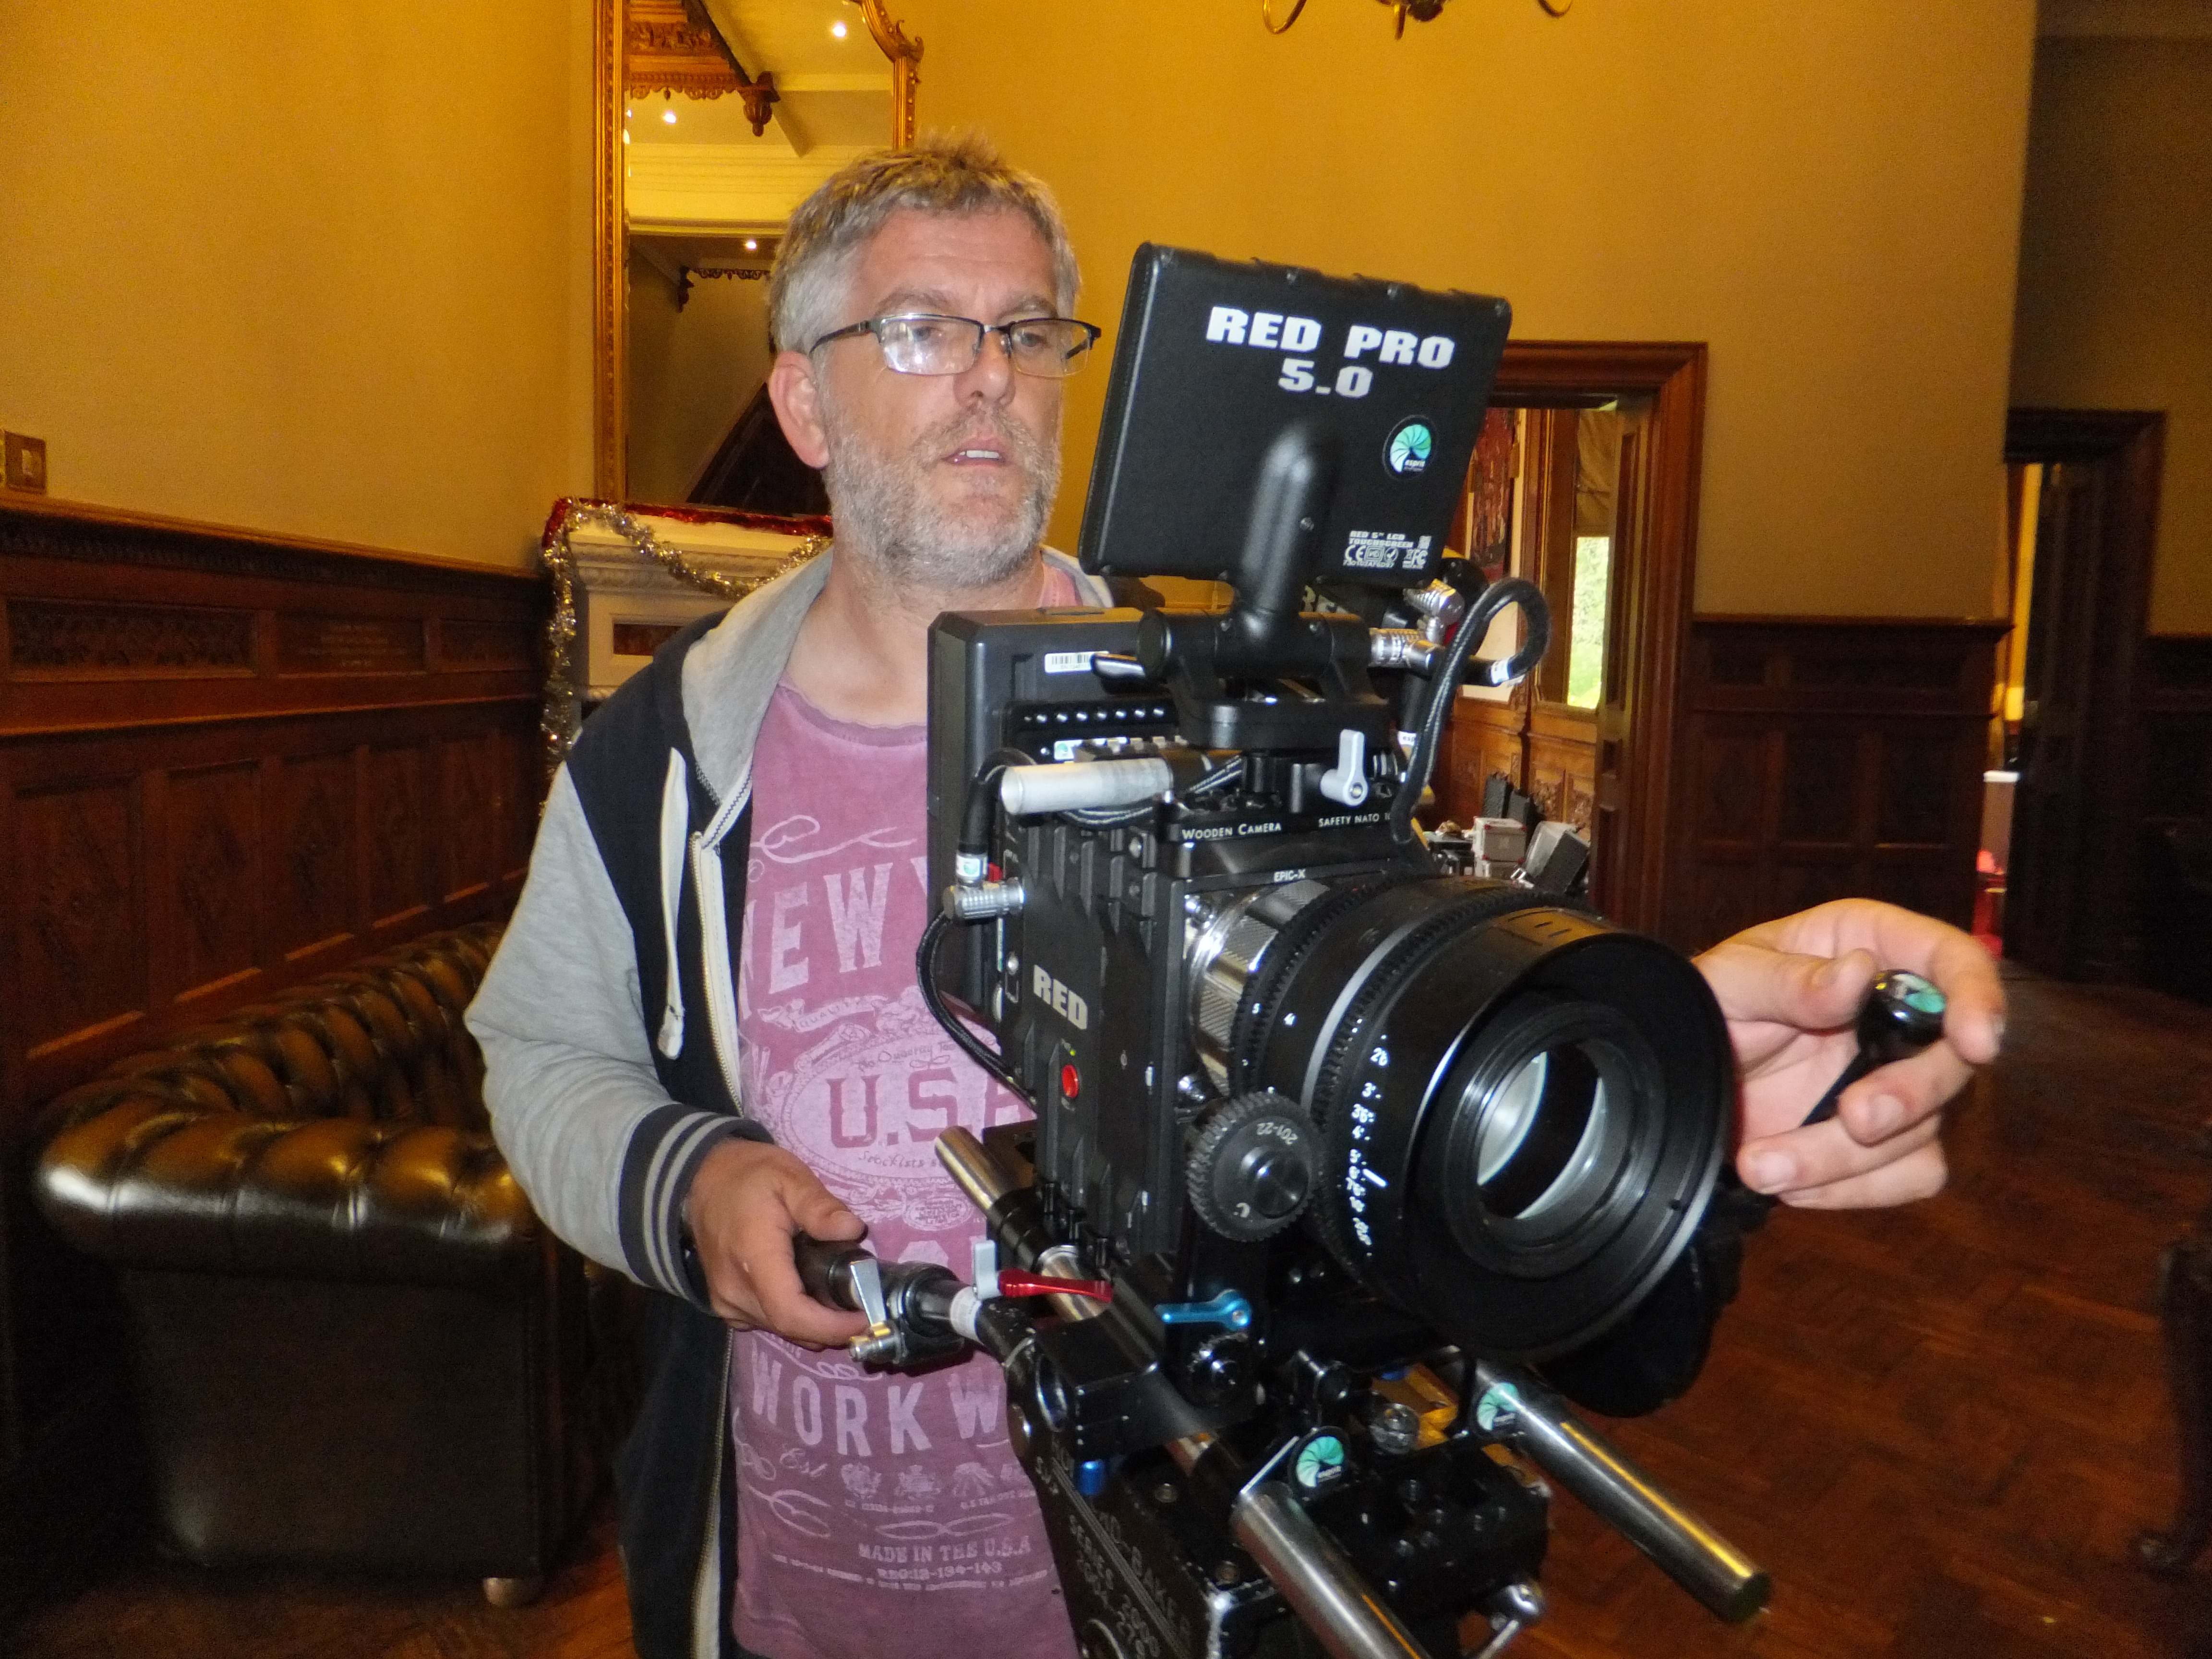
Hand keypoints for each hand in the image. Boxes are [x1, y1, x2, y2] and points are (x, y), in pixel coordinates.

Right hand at [685, 1138, 869, 1347]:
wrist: (704, 1179)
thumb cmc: (750, 1176)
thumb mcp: (790, 1177)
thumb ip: (820, 1206)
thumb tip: (853, 1230)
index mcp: (754, 1258)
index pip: (792, 1313)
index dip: (831, 1325)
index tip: (865, 1316)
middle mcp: (735, 1290)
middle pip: (790, 1327)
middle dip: (831, 1326)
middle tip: (864, 1306)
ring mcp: (726, 1301)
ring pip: (778, 1329)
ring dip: (813, 1324)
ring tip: (843, 1300)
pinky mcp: (724, 1303)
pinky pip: (765, 1322)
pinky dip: (793, 1319)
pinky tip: (811, 1297)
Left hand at [1694, 899, 2004, 1209]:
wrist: (1680, 1076)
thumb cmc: (1707, 1006)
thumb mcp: (1730, 982)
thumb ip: (1790, 980)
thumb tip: (1858, 972)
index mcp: (1869, 947)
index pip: (1951, 959)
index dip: (1978, 997)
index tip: (1976, 1042)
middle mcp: (1896, 1015)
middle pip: (1953, 1060)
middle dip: (1911, 1095)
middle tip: (1855, 1118)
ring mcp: (1894, 1080)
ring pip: (1923, 1131)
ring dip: (1842, 1157)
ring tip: (1760, 1162)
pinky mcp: (1884, 1141)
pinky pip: (1909, 1176)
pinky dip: (1851, 1188)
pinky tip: (1788, 1178)